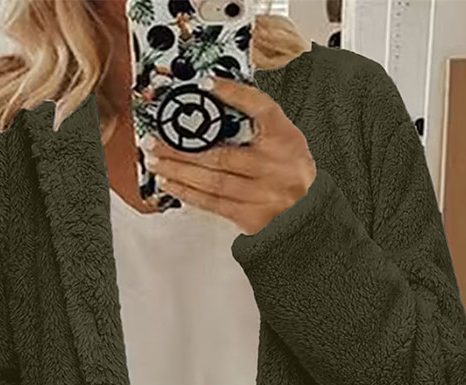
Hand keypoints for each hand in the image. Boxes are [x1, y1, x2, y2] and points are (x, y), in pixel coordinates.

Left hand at [146, 76, 316, 234]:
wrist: (309, 219)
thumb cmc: (292, 178)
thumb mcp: (287, 145)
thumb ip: (259, 129)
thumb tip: (217, 108)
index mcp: (286, 141)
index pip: (262, 109)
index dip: (235, 93)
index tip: (208, 84)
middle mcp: (275, 168)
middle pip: (221, 155)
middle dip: (182, 149)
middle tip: (156, 141)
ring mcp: (262, 194)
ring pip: (212, 181)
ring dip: (178, 172)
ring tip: (156, 162)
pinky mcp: (250, 217)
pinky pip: (213, 203)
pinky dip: (188, 193)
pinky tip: (171, 184)